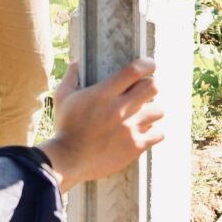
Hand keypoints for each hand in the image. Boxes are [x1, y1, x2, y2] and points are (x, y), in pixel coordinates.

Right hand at [40, 59, 165, 190]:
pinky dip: (153, 132)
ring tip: (142, 115)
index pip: (135, 70)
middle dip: (150, 86)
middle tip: (143, 92)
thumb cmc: (64, 128)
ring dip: (152, 111)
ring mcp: (130, 128)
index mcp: (104, 93)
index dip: (147, 64)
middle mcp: (121, 109)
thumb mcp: (62, 97)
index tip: (149, 65)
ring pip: (159, 111)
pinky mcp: (135, 146)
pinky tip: (143, 133)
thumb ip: (71, 77)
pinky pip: (158, 134)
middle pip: (153, 87)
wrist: (68, 160)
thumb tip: (77, 61)